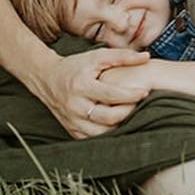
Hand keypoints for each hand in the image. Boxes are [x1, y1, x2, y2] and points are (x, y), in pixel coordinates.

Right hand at [34, 47, 150, 138]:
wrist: (47, 79)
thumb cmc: (75, 66)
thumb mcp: (96, 56)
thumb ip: (122, 56)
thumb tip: (146, 57)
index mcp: (82, 87)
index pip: (111, 95)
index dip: (130, 95)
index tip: (145, 92)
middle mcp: (76, 106)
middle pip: (108, 118)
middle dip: (128, 113)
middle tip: (140, 105)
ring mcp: (73, 121)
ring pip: (102, 133)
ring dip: (120, 126)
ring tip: (132, 115)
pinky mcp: (72, 130)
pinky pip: (94, 138)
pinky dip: (108, 134)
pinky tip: (118, 125)